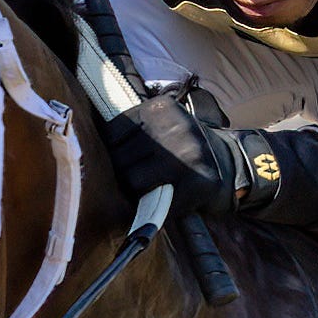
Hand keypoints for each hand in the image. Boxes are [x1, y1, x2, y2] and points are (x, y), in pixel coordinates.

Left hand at [105, 88, 244, 216]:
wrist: (232, 165)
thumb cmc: (182, 150)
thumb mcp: (159, 127)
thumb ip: (130, 133)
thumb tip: (85, 155)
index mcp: (159, 108)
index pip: (111, 135)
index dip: (114, 155)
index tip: (130, 160)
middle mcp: (174, 126)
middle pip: (118, 160)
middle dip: (124, 174)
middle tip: (144, 178)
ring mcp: (187, 154)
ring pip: (131, 181)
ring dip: (137, 192)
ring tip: (155, 187)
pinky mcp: (196, 182)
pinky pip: (155, 203)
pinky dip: (155, 209)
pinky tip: (169, 199)